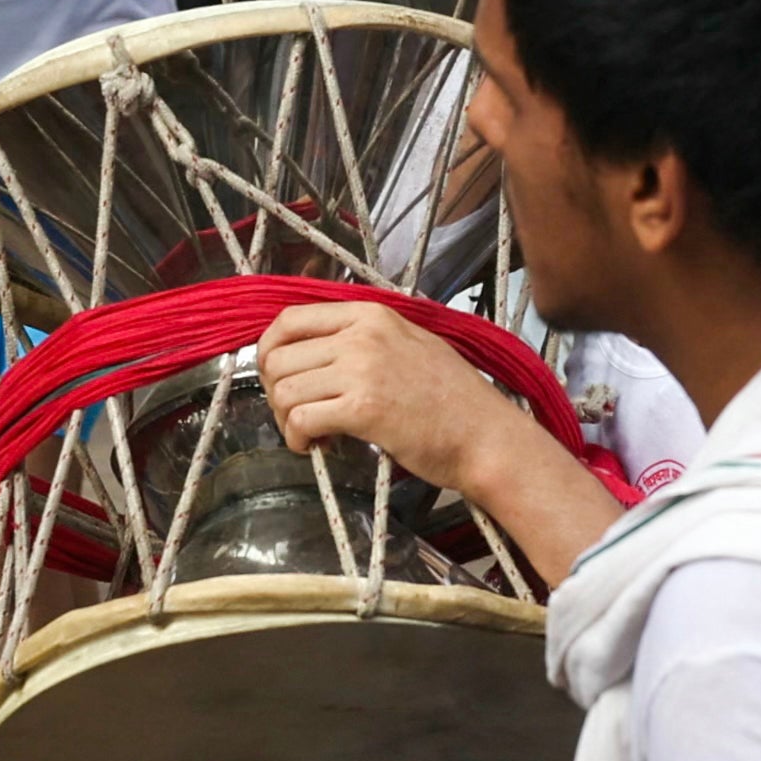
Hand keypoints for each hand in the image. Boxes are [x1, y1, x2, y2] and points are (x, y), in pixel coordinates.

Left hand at [257, 299, 517, 493]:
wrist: (490, 439)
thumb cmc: (454, 401)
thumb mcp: (410, 345)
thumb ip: (363, 339)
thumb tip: (312, 349)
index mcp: (370, 315)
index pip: (290, 320)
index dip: (270, 349)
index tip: (273, 374)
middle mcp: (361, 336)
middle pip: (279, 357)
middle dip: (274, 390)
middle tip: (294, 413)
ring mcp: (362, 371)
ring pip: (284, 389)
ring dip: (285, 417)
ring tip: (308, 432)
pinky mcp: (363, 410)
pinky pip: (301, 419)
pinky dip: (297, 437)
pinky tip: (313, 445)